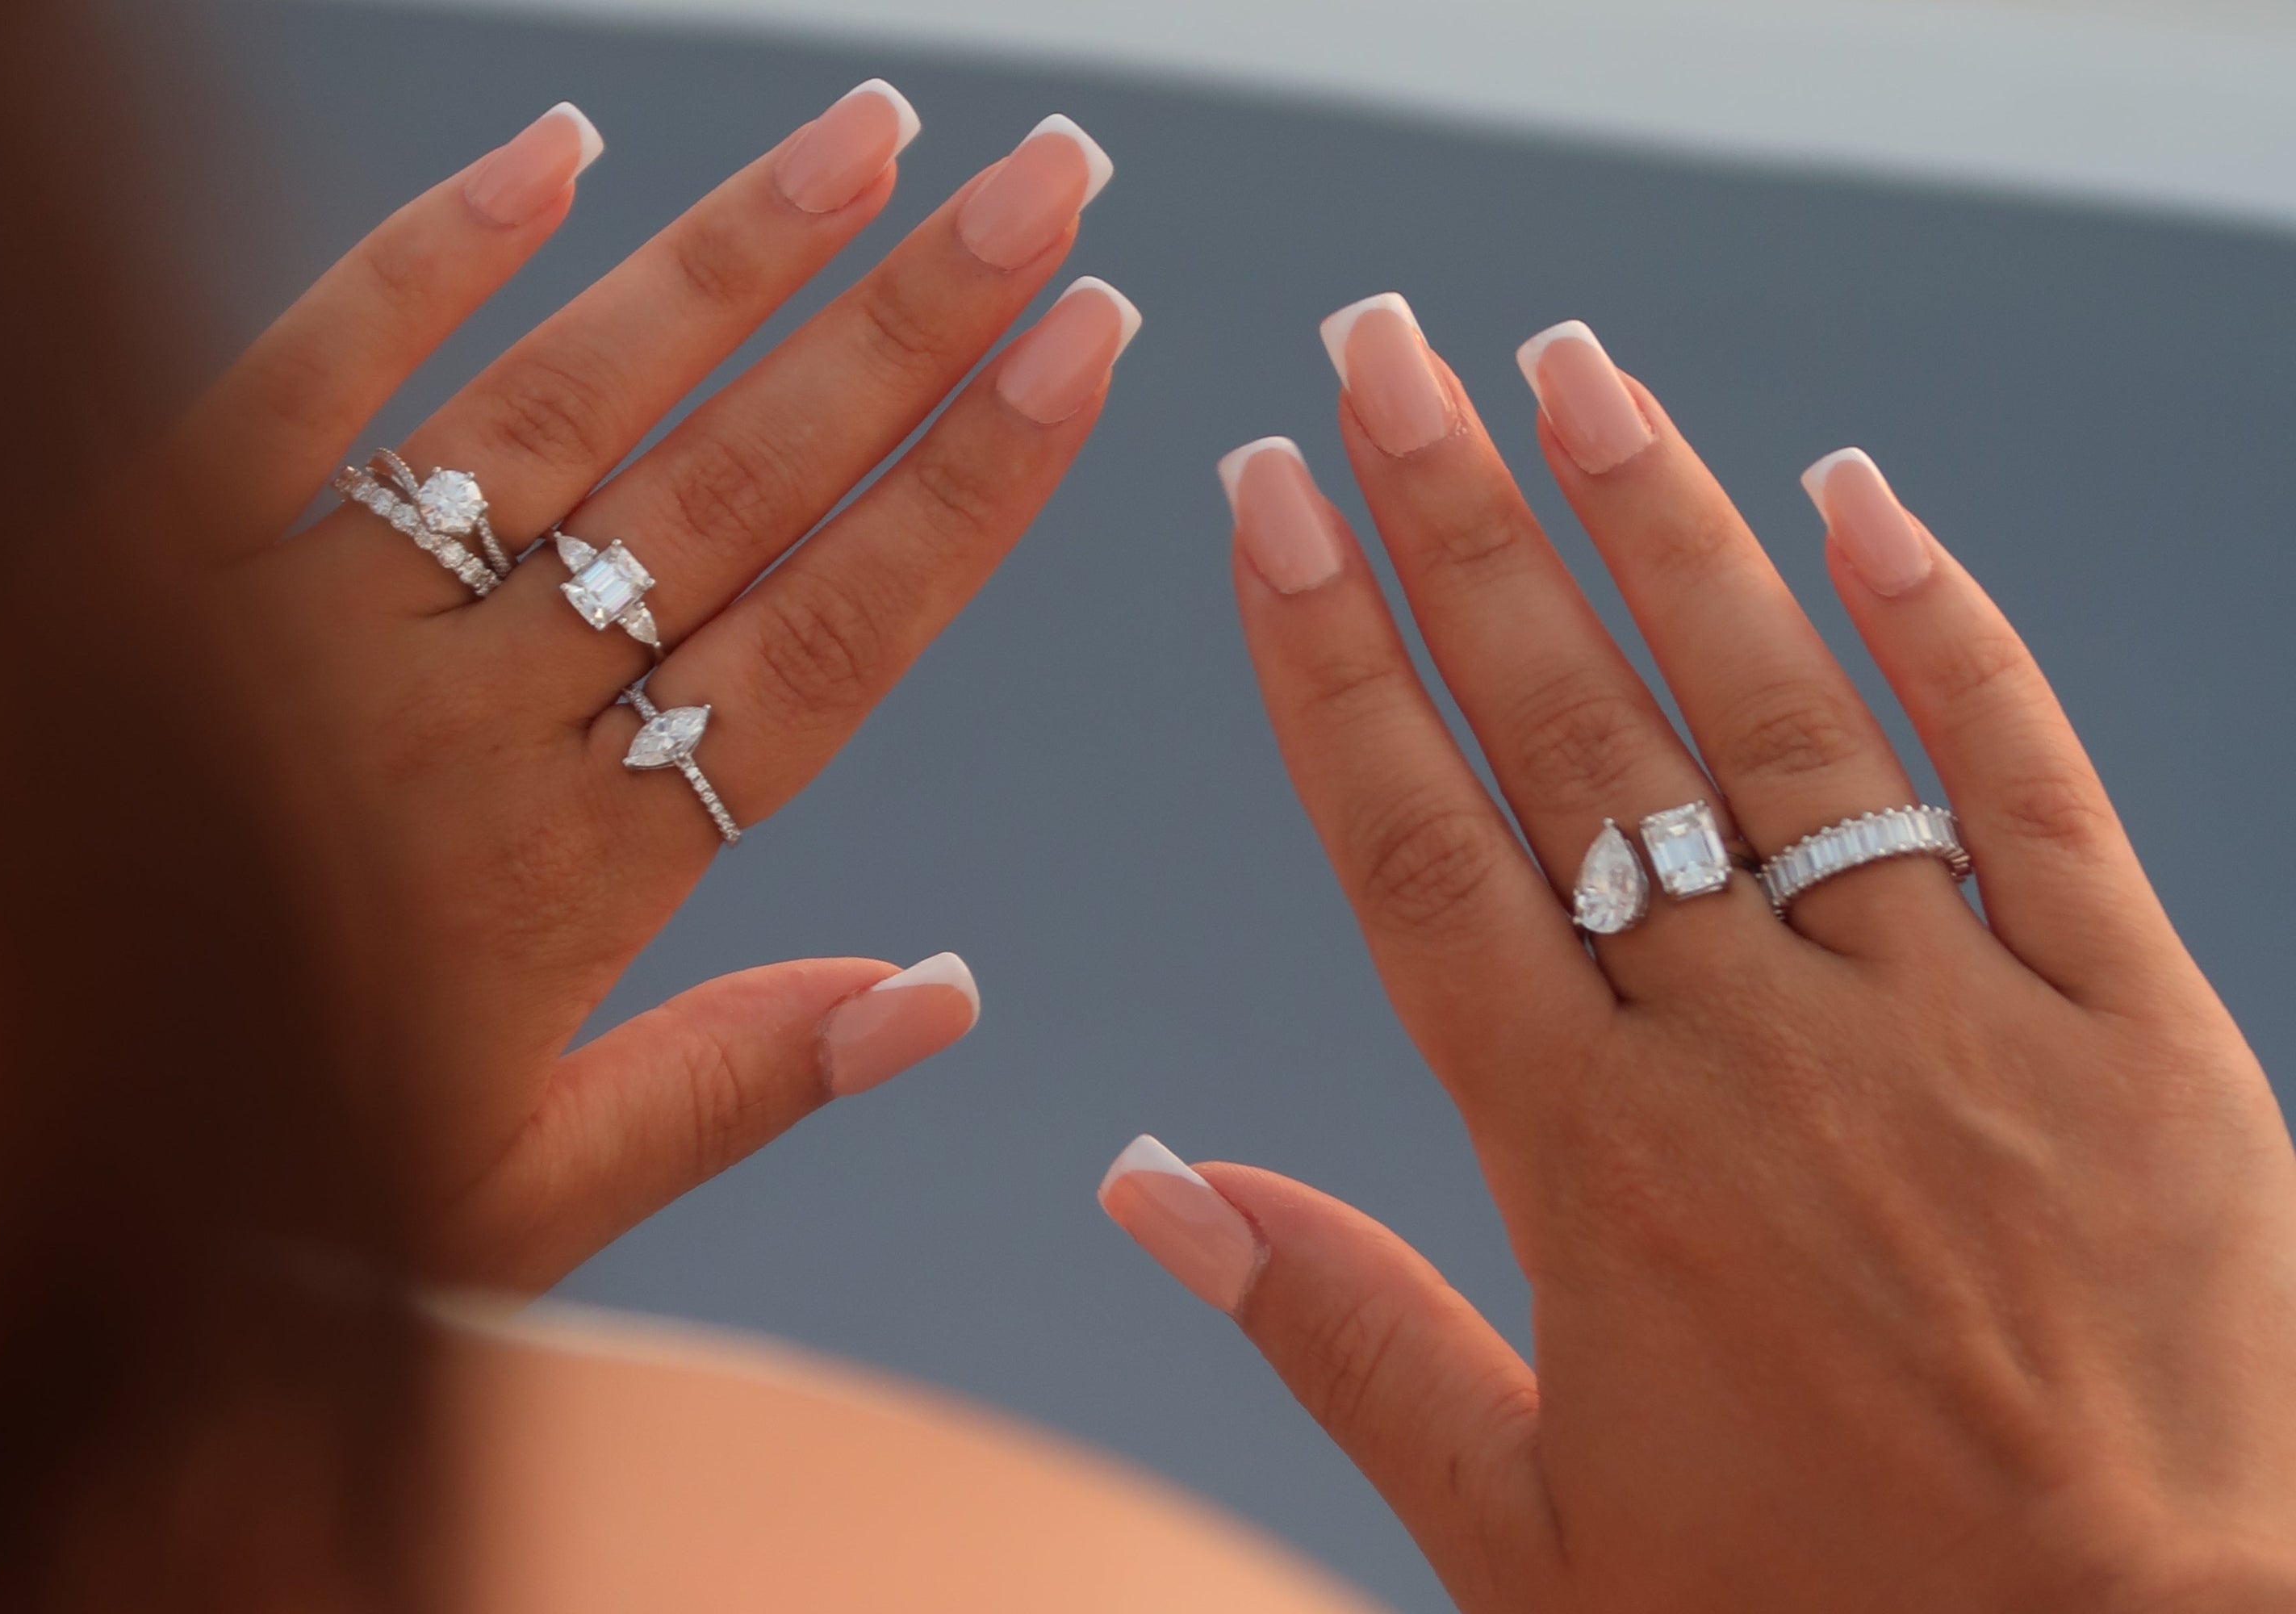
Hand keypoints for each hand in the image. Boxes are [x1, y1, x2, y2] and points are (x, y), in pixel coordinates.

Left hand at [166, 88, 1133, 1288]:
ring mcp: (316, 618)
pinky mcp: (166, 548)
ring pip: (564, 411)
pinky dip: (428, 256)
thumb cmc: (222, 1192)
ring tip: (884, 143)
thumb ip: (722, 1089)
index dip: (964, 500)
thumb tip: (943, 996)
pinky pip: (307, 379)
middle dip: (914, 329)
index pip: (818, 651)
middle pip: (732, 492)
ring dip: (733, 262)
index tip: (1084, 363)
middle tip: (1053, 188)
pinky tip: (556, 150)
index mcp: (565, 880)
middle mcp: (463, 724)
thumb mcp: (501, 1202)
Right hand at [1099, 300, 2295, 1608]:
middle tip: (1377, 357)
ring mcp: (1951, 1022)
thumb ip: (1340, 1331)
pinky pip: (2030, 784)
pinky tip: (1856, 498)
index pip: (1420, 850)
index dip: (1330, 664)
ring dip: (1660, 528)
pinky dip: (1948, 631)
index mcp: (1592, 1166)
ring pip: (1779, 720)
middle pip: (1573, 739)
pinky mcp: (2135, 1029)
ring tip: (1563, 370)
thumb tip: (1150, 1186)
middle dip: (1457, 529)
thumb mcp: (1527, 1532)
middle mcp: (1753, 1054)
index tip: (1269, 508)